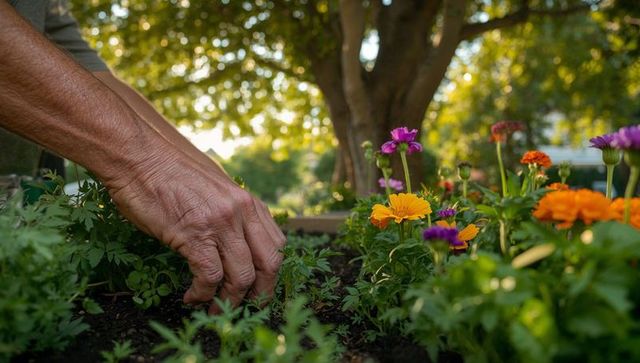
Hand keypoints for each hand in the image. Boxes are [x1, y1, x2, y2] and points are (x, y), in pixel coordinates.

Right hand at [104, 145, 285, 312]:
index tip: (257, 287)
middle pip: (269, 264)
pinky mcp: (194, 234)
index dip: (270, 273)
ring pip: (242, 277)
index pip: (277, 245)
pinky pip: (210, 277)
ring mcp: (220, 223)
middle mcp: (242, 212)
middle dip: (260, 294)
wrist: (138, 156)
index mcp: (248, 202)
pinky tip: (191, 297)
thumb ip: (230, 211)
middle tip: (245, 308)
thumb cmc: (169, 172)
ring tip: (213, 310)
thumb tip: (234, 239)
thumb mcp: (213, 187)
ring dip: (229, 301)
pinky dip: (202, 294)